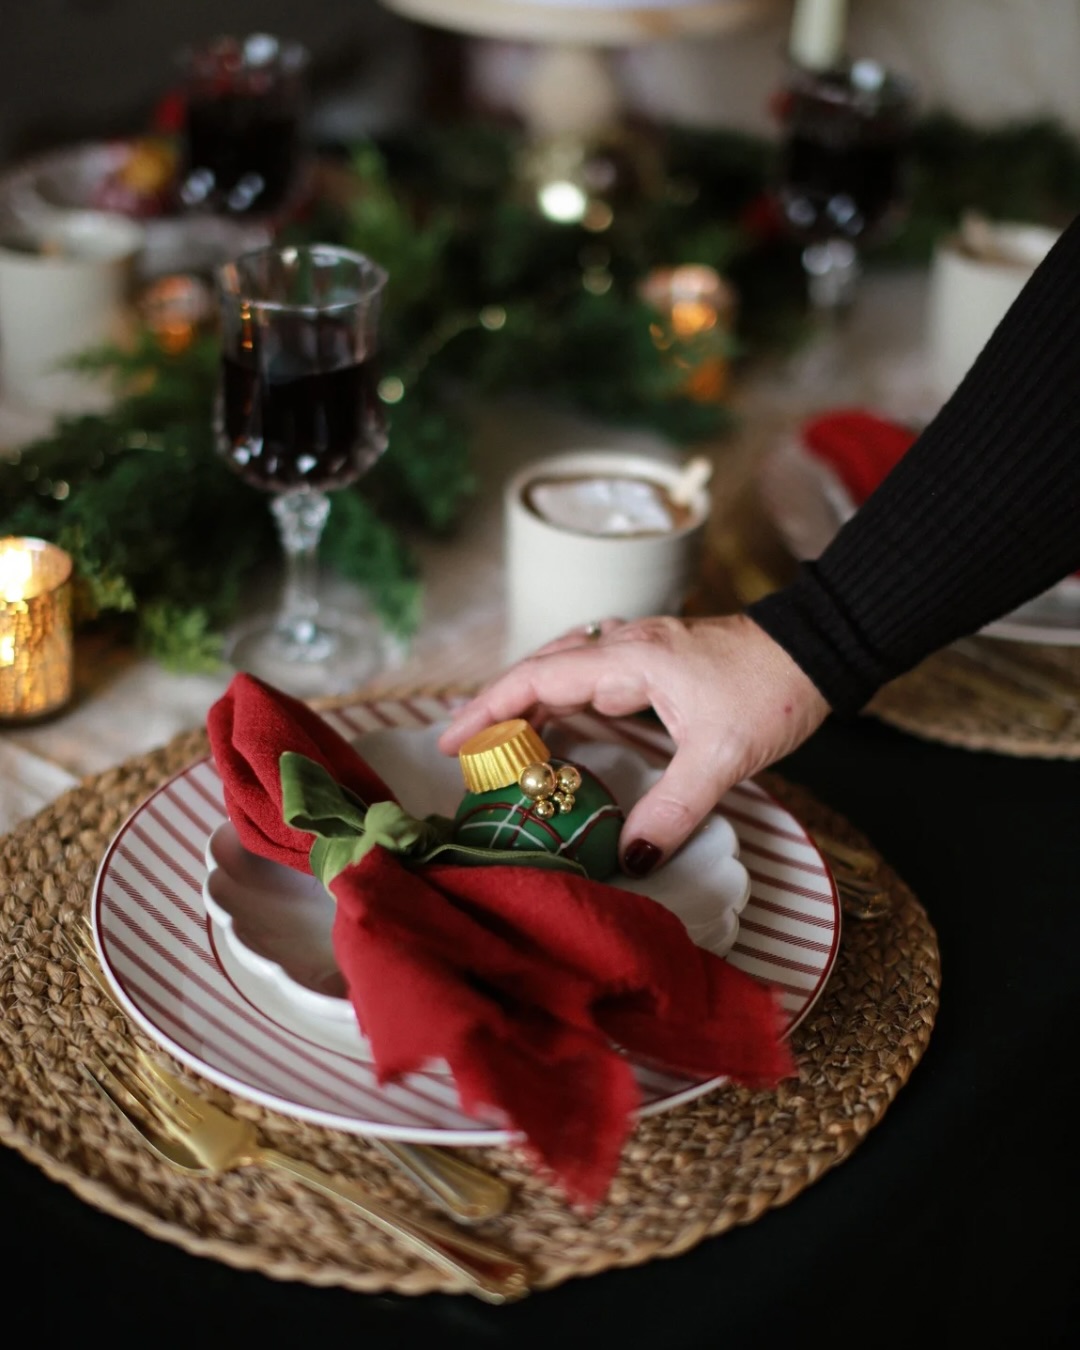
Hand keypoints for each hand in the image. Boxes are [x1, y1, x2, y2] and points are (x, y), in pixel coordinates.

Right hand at [438, 614, 830, 875]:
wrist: (817, 650)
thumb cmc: (772, 690)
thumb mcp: (721, 755)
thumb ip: (674, 807)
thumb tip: (632, 858)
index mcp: (630, 657)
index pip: (537, 677)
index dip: (489, 709)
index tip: (453, 742)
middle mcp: (624, 646)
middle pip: (539, 671)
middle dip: (498, 711)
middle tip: (467, 758)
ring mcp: (638, 652)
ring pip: (563, 673)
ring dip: (529, 707)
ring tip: (500, 751)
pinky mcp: (654, 663)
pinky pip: (590, 680)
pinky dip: (563, 705)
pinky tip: (559, 734)